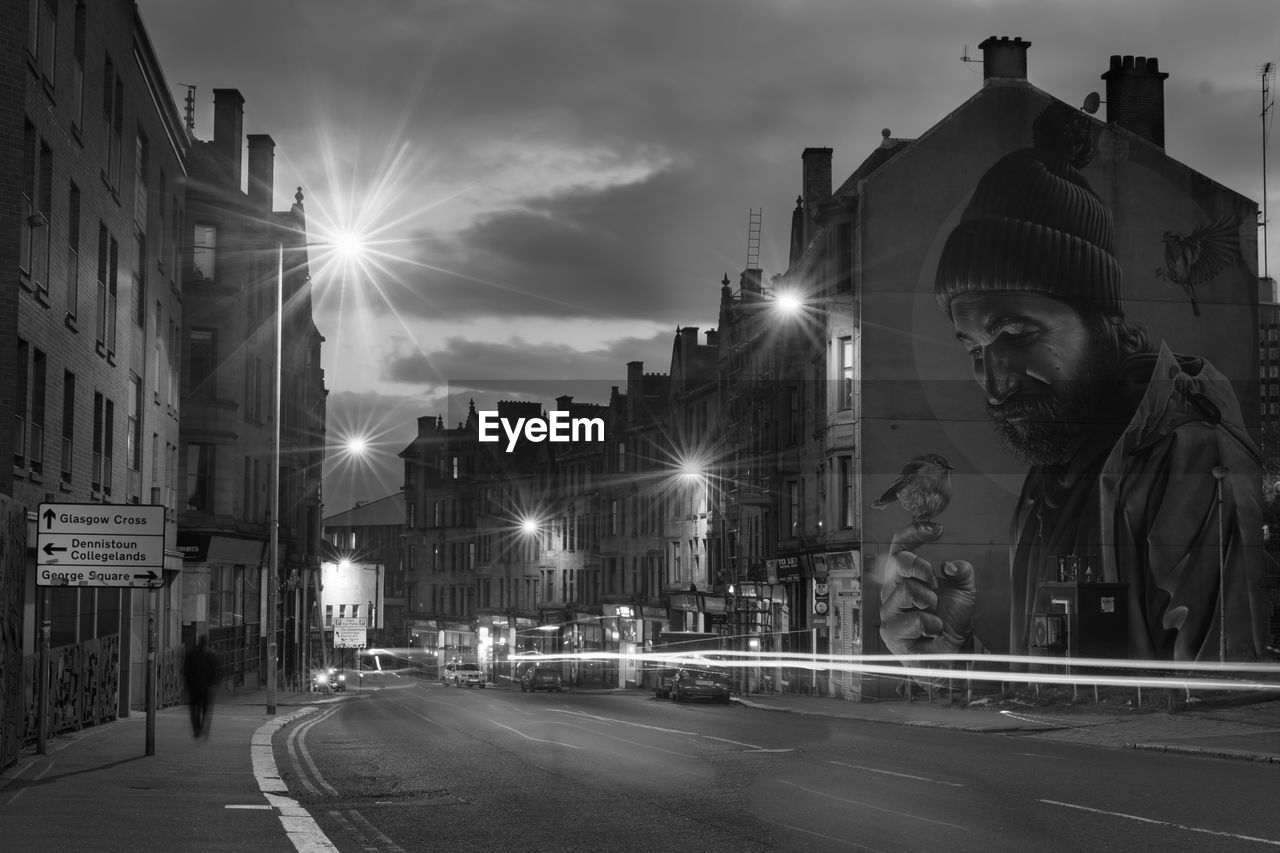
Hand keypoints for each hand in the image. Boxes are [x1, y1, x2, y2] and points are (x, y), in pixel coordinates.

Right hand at [879, 522, 975, 655]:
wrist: (955, 651)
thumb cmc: (951, 621)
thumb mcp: (964, 591)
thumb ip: (962, 572)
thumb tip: (951, 565)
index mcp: (906, 576)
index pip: (901, 546)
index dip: (913, 532)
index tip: (935, 529)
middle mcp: (893, 590)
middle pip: (897, 561)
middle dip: (921, 567)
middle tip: (934, 582)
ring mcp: (890, 610)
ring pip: (906, 589)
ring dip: (929, 601)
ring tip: (933, 612)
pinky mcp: (891, 632)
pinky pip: (912, 619)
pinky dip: (930, 625)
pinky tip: (931, 630)